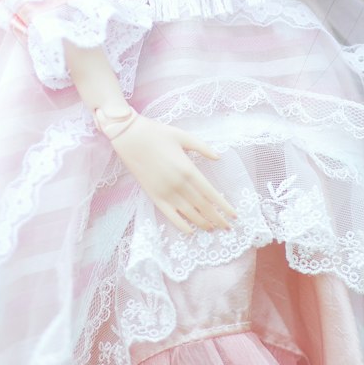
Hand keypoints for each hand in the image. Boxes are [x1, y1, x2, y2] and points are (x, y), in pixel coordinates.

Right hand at [108, 113, 237, 234]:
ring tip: (213, 229)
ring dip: (203, 223)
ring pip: (189, 214)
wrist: (129, 137)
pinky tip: (190, 231)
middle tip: (228, 228)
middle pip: (202, 207)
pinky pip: (170, 216)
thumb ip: (202, 147)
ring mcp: (166, 192)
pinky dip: (181, 225)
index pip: (210, 194)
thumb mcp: (183, 136)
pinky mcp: (154, 196)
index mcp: (188, 169)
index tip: (234, 216)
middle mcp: (179, 184)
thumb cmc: (157, 133)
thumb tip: (218, 156)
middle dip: (217, 218)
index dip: (223, 206)